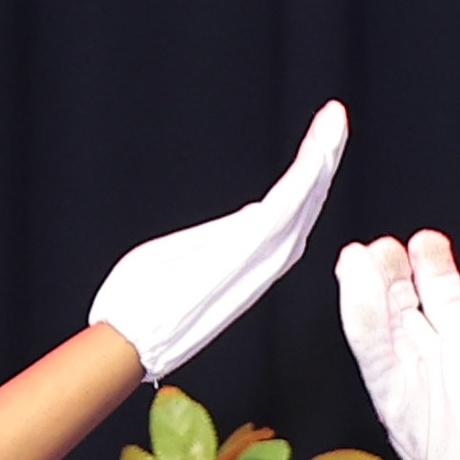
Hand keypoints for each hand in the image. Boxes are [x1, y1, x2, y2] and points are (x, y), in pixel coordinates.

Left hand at [89, 101, 346, 381]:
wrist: (122, 341)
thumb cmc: (139, 307)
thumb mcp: (177, 257)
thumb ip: (218, 236)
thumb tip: (255, 213)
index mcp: (243, 264)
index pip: (285, 213)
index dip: (306, 177)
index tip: (318, 138)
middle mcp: (257, 265)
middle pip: (302, 206)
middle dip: (322, 160)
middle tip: (337, 118)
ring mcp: (251, 263)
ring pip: (298, 206)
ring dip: (318, 163)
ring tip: (335, 125)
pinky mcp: (240, 258)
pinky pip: (279, 213)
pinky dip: (301, 181)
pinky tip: (316, 155)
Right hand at [332, 232, 459, 459]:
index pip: (443, 296)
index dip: (432, 266)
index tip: (424, 241)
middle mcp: (434, 360)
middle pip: (405, 304)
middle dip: (392, 271)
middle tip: (383, 247)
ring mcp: (412, 379)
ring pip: (384, 326)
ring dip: (370, 291)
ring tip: (361, 258)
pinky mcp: (395, 403)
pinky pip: (374, 359)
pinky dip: (362, 326)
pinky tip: (354, 294)